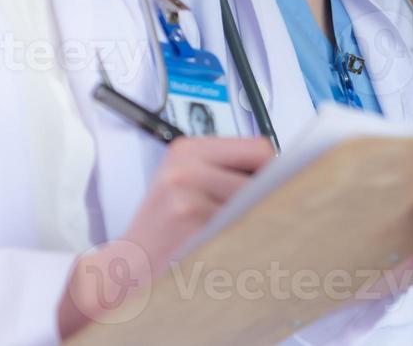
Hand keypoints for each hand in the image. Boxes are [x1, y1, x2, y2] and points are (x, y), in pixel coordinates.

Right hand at [57, 136, 273, 337]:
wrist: (128, 264)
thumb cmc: (164, 228)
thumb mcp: (186, 183)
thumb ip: (225, 170)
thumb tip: (283, 169)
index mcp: (187, 148)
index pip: (258, 148)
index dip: (273, 170)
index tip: (278, 186)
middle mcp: (185, 164)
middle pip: (262, 170)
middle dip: (269, 193)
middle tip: (263, 213)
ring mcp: (186, 191)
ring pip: (255, 198)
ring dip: (259, 216)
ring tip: (239, 231)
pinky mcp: (189, 219)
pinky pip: (240, 223)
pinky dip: (245, 236)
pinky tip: (231, 245)